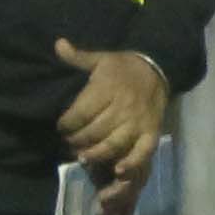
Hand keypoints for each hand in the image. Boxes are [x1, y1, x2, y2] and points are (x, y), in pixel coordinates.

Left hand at [53, 41, 172, 184]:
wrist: (157, 69)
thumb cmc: (122, 67)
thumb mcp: (100, 58)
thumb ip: (78, 57)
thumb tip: (58, 44)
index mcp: (107, 88)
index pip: (81, 112)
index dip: (66, 123)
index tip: (61, 127)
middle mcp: (122, 106)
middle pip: (94, 131)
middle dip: (77, 140)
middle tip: (69, 143)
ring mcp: (138, 121)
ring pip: (113, 144)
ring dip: (95, 154)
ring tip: (83, 157)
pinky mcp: (152, 132)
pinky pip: (142, 151)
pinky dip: (131, 163)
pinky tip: (119, 170)